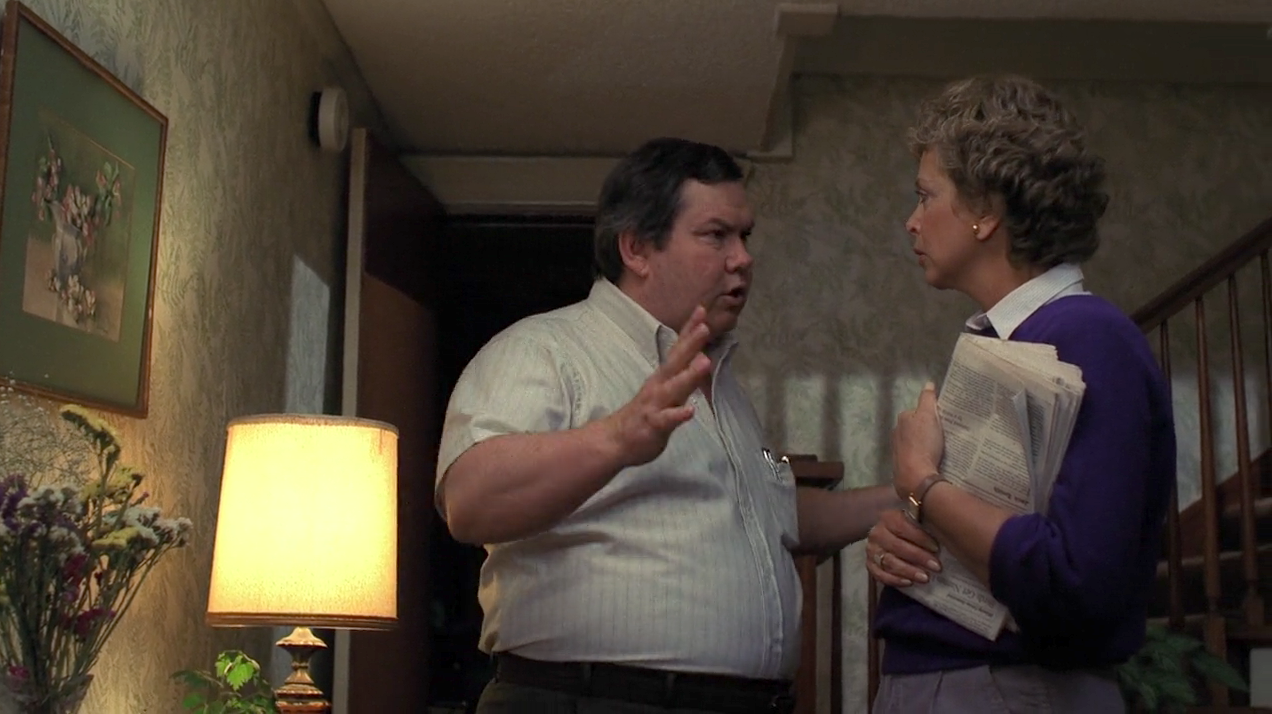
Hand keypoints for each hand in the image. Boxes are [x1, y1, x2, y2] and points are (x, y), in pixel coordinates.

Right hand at [604, 305, 712, 467]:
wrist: (615, 440)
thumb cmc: (645, 413)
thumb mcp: (666, 389)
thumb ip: (682, 374)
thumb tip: (701, 356)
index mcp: (664, 376)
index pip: (679, 350)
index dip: (689, 331)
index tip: (702, 310)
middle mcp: (659, 386)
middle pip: (676, 362)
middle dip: (691, 344)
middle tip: (704, 327)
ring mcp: (655, 404)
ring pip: (674, 388)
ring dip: (689, 375)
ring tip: (705, 362)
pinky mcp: (653, 425)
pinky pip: (666, 420)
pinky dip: (678, 415)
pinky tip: (690, 411)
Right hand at [865, 509, 941, 587]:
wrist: (899, 539)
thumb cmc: (916, 530)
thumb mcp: (920, 520)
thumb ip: (925, 518)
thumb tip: (939, 520)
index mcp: (888, 517)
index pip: (902, 526)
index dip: (920, 538)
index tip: (937, 548)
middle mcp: (877, 533)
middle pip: (896, 546)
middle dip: (918, 557)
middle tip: (936, 567)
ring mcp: (871, 550)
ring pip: (888, 562)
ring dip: (908, 571)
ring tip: (925, 578)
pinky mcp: (870, 564)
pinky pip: (879, 575)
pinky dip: (894, 580)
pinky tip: (909, 583)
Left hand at [892, 382, 943, 497]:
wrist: (916, 477)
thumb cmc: (924, 444)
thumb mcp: (929, 417)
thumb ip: (927, 400)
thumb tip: (928, 383)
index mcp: (902, 419)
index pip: (918, 412)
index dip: (931, 415)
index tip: (943, 422)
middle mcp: (896, 432)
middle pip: (915, 427)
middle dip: (926, 430)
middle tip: (943, 436)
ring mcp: (896, 449)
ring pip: (913, 442)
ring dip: (923, 444)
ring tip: (939, 450)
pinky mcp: (900, 465)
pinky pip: (914, 456)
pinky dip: (921, 456)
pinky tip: (930, 461)